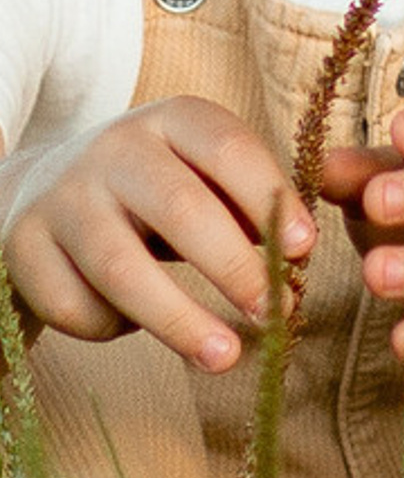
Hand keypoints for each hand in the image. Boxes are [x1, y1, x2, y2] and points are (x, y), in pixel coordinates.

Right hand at [2, 101, 310, 372]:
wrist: (43, 191)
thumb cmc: (154, 192)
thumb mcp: (200, 177)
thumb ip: (246, 206)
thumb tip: (295, 256)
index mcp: (173, 120)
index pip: (228, 147)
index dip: (269, 198)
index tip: (303, 250)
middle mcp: (114, 148)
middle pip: (179, 209)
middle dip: (233, 267)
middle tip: (273, 313)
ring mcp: (63, 196)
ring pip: (121, 267)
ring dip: (180, 319)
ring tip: (226, 357)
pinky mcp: (22, 246)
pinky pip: (74, 305)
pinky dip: (112, 327)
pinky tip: (133, 324)